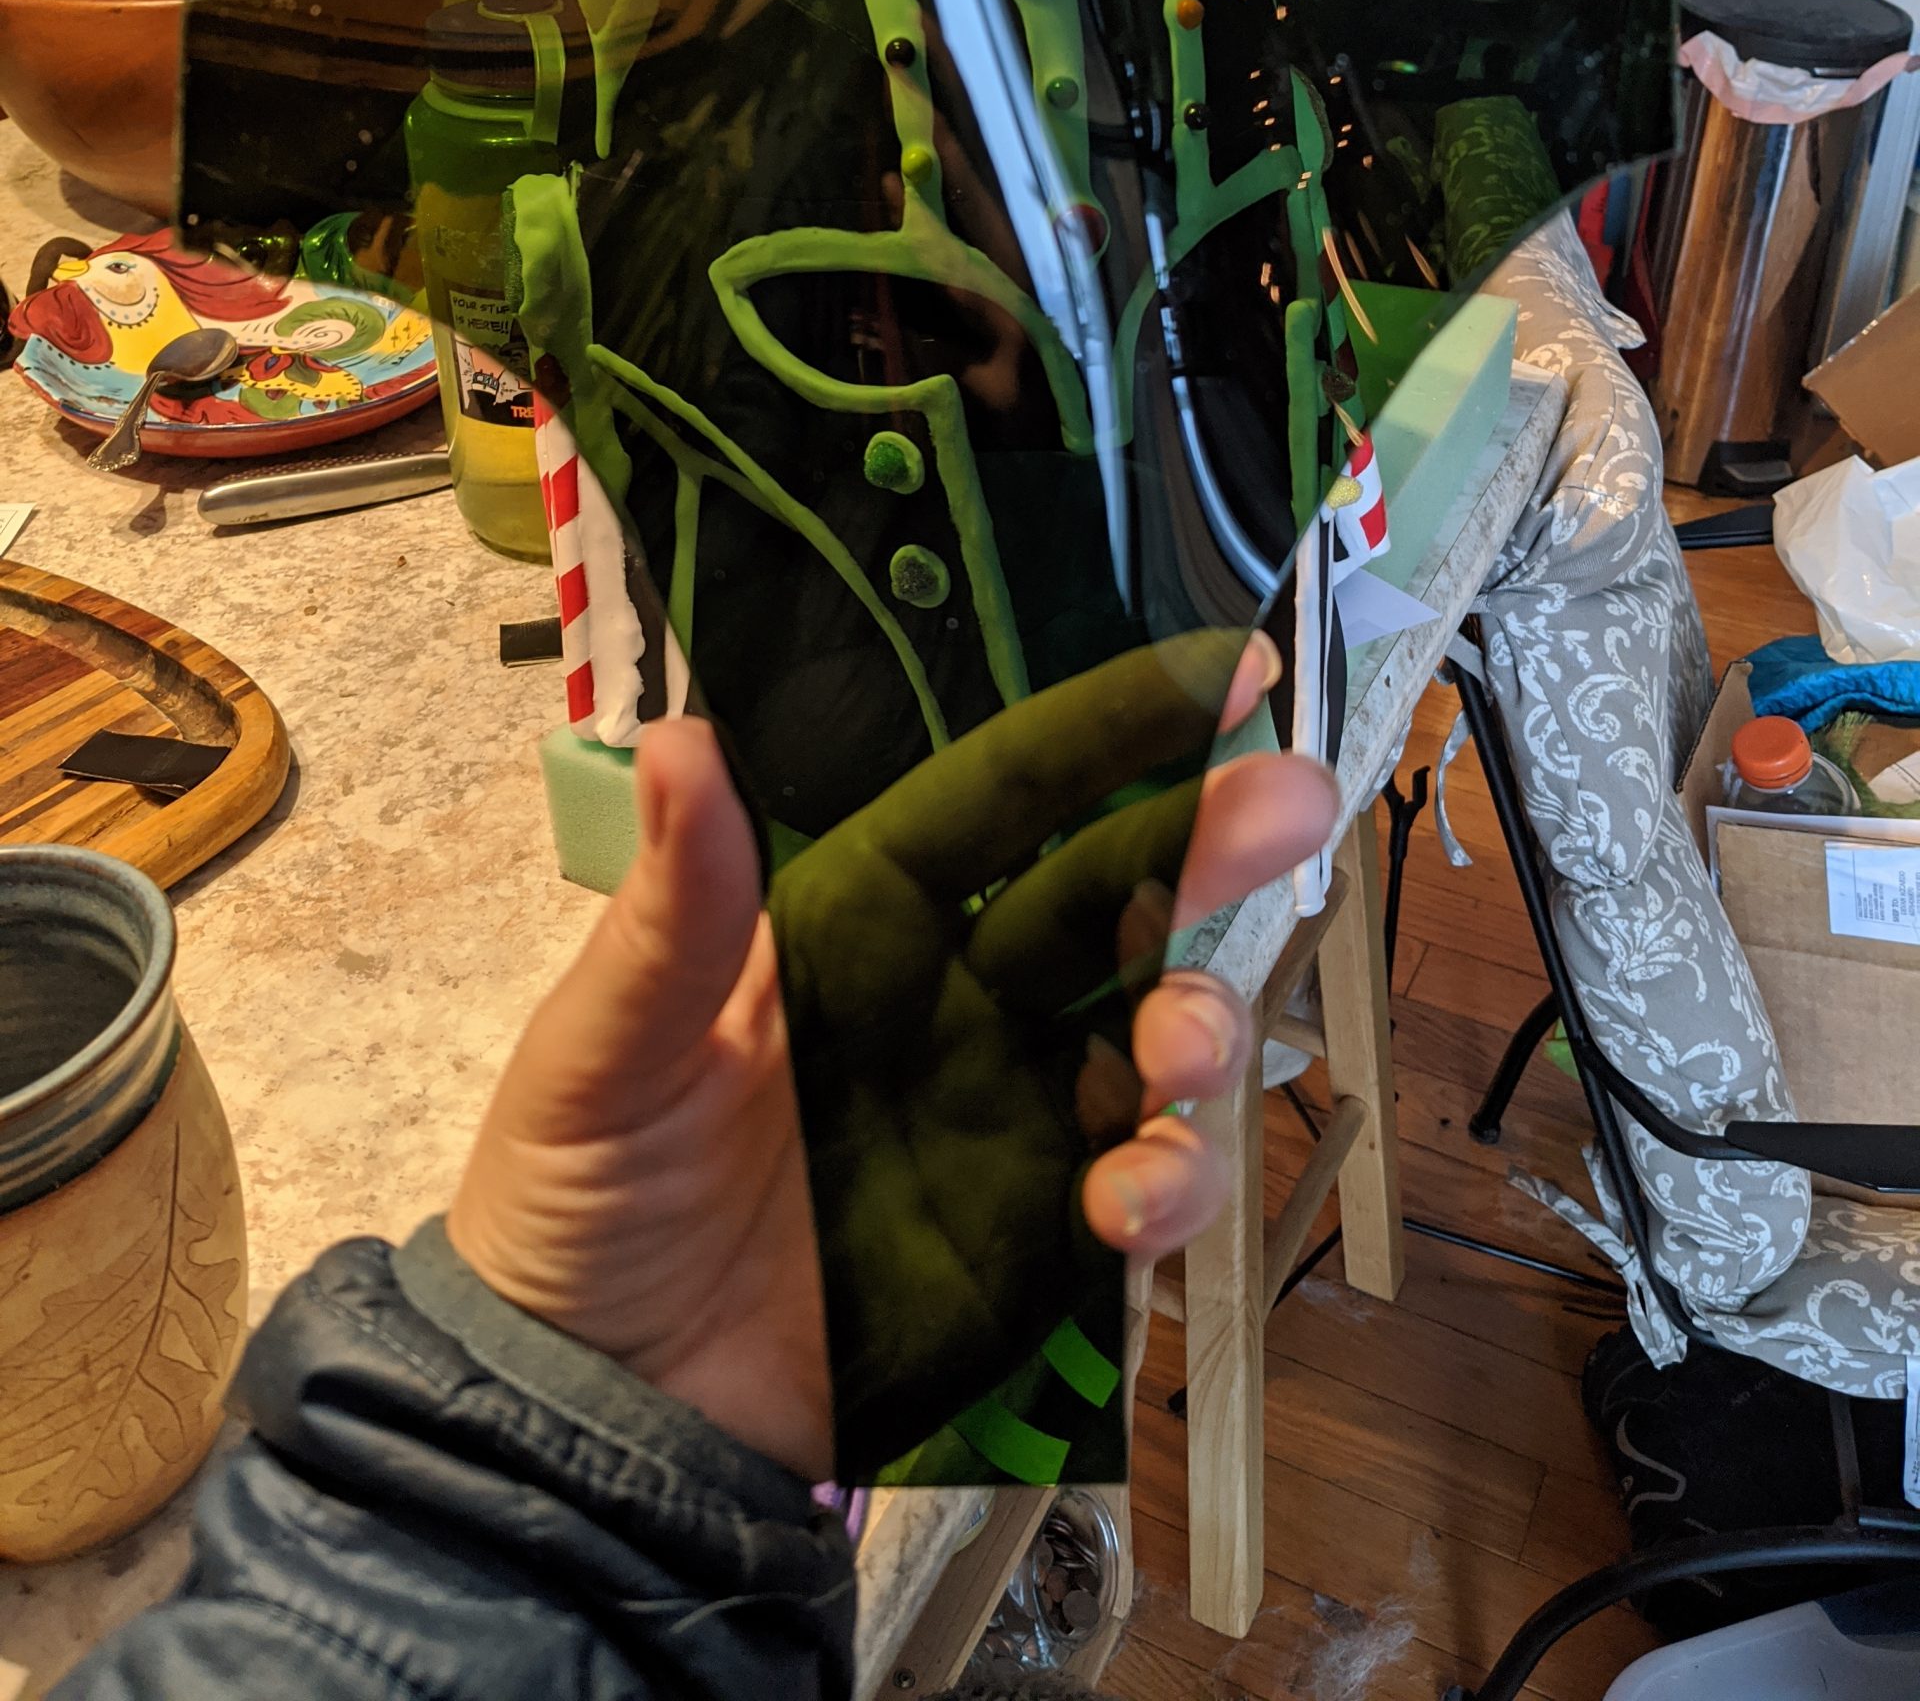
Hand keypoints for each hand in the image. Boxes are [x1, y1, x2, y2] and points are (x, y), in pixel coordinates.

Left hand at [448, 633, 1338, 1480]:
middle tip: (1293, 807)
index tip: (1223, 675)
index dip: (1108, 732)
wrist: (592, 1427)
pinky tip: (1133, 1201)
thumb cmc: (576, 1206)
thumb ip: (673, 919)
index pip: (1001, 799)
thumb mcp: (602, 1057)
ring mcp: (1009, 1120)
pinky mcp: (1037, 1245)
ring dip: (1200, 1021)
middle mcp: (956, 999)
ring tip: (1182, 1047)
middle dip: (1208, 845)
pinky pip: (1144, 1191)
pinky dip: (1170, 1185)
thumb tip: (684, 741)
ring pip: (1154, 1035)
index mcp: (860, 922)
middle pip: (1110, 898)